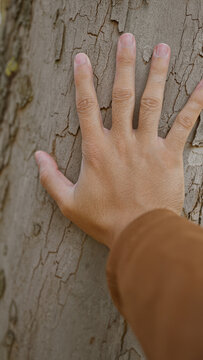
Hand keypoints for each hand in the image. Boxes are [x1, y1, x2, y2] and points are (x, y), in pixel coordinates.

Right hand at [35, 33, 202, 248]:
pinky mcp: (169, 156)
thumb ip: (50, 178)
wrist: (139, 235)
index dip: (83, 80)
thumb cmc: (105, 220)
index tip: (82, 59)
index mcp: (97, 150)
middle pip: (122, 95)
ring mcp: (147, 146)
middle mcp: (122, 141)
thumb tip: (38, 156)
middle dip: (124, 64)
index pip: (87, 107)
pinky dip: (195, 105)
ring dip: (157, 73)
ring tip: (161, 48)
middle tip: (126, 39)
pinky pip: (184, 125)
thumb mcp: (68, 203)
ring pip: (152, 102)